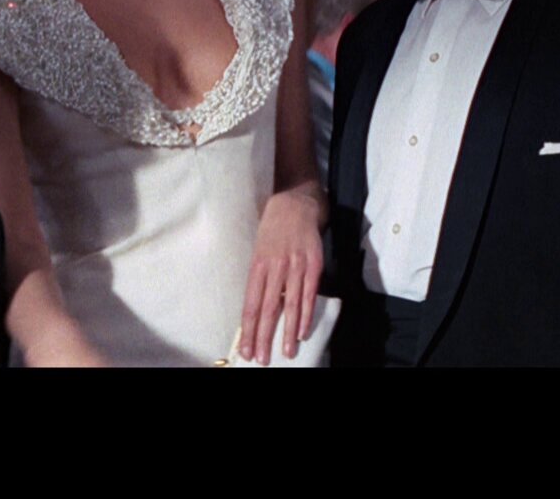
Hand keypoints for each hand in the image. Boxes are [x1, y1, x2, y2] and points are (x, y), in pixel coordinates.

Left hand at [239, 187, 324, 364]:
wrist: (296, 202)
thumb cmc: (273, 228)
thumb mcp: (259, 250)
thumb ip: (260, 278)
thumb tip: (257, 310)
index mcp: (257, 265)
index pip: (250, 304)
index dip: (248, 329)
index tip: (246, 349)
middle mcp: (274, 267)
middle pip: (268, 308)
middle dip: (264, 337)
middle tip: (261, 358)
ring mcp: (295, 265)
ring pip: (290, 305)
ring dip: (287, 332)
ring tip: (285, 352)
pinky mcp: (313, 264)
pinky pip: (309, 294)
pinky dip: (305, 315)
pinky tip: (301, 331)